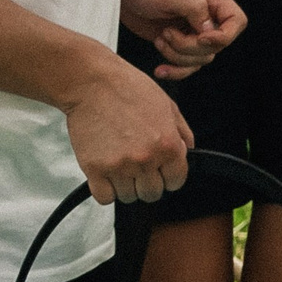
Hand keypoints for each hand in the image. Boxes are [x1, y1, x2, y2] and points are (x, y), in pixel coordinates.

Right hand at [58, 54, 193, 203]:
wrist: (93, 83)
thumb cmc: (130, 90)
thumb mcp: (169, 107)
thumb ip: (183, 134)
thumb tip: (189, 154)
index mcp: (168, 145)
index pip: (176, 182)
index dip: (170, 176)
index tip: (161, 170)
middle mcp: (146, 159)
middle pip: (152, 194)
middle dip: (148, 182)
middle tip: (140, 166)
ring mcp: (119, 166)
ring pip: (128, 197)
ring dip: (126, 186)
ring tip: (122, 165)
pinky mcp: (94, 169)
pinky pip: (104, 198)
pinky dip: (106, 190)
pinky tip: (107, 173)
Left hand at [119, 0, 248, 80]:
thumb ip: (196, 9)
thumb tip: (209, 31)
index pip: (237, 21)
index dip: (224, 35)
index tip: (201, 38)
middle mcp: (207, 17)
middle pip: (216, 46)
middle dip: (189, 47)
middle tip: (168, 33)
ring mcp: (193, 33)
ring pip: (201, 58)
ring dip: (177, 55)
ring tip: (161, 38)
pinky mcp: (179, 45)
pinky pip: (187, 66)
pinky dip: (175, 71)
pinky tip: (160, 69)